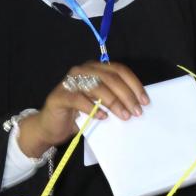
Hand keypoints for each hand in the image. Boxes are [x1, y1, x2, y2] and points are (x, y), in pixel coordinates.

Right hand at [18, 62, 147, 157]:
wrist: (51, 126)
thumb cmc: (79, 114)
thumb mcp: (101, 103)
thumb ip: (115, 98)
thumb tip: (138, 103)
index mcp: (95, 68)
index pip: (119, 71)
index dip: (134, 85)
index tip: (145, 101)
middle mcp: (82, 70)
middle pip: (111, 78)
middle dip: (127, 95)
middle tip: (136, 112)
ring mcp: (70, 81)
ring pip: (97, 87)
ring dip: (114, 102)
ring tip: (124, 116)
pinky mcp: (60, 96)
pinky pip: (79, 99)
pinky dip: (93, 108)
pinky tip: (103, 117)